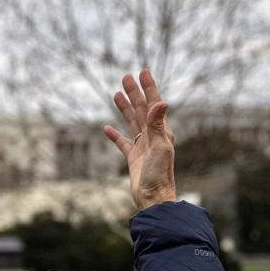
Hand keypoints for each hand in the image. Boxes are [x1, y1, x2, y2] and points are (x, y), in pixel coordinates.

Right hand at [103, 69, 177, 210]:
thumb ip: (157, 124)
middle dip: (134, 93)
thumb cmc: (159, 174)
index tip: (143, 72)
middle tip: (126, 77)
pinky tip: (107, 128)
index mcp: (161, 131)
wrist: (153, 198)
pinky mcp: (133, 158)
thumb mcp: (159, 147)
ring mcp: (142, 146)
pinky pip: (123, 142)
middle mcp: (153, 136)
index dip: (149, 88)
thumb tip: (162, 101)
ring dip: (125, 108)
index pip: (154, 104)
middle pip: (142, 109)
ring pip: (132, 122)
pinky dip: (115, 135)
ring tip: (116, 93)